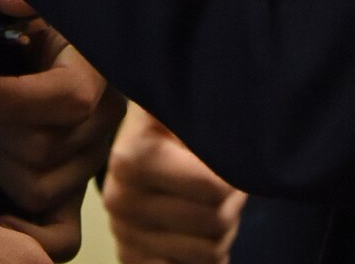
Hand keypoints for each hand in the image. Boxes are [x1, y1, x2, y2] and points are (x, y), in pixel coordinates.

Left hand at [0, 0, 115, 261]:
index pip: (69, 99)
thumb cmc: (31, 16)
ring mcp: (88, 162)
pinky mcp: (73, 193)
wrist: (42, 40)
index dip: (10, 99)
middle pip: (44, 150)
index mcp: (96, 68)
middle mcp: (102, 121)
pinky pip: (61, 236)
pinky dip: (28, 235)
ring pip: (39, 189)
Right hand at [103, 107, 245, 263]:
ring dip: (222, 231)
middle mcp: (121, 200)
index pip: (215, 187)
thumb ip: (198, 108)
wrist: (128, 151)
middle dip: (233, 203)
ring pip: (211, 252)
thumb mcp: (172, 105)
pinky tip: (196, 231)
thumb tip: (231, 110)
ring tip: (212, 204)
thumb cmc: (163, 126)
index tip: (230, 158)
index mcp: (131, 159)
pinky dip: (203, 256)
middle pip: (217, 222)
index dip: (233, 174)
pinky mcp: (131, 259)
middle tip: (228, 184)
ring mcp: (125, 235)